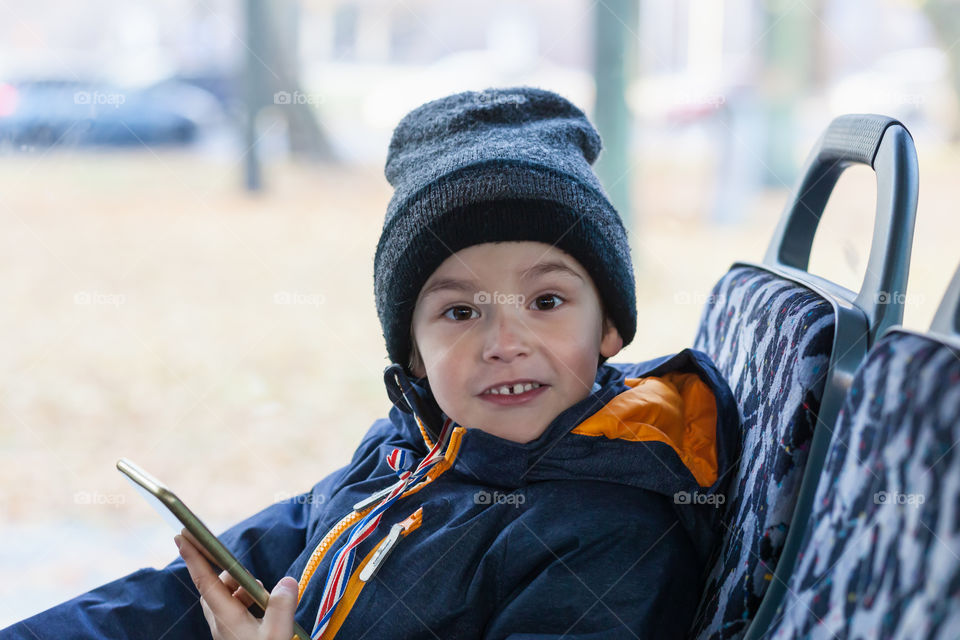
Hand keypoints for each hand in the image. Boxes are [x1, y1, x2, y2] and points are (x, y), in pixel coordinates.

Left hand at [176, 533, 298, 639]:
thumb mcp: (277, 634)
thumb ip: (282, 605)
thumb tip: (287, 580)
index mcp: (226, 617)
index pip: (205, 581)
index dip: (193, 557)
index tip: (182, 534)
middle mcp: (222, 621)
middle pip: (215, 586)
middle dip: (227, 572)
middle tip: (242, 571)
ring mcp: (227, 629)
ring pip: (226, 597)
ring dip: (242, 587)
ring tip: (261, 593)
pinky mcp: (236, 635)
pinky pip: (236, 607)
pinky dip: (248, 599)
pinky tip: (264, 605)